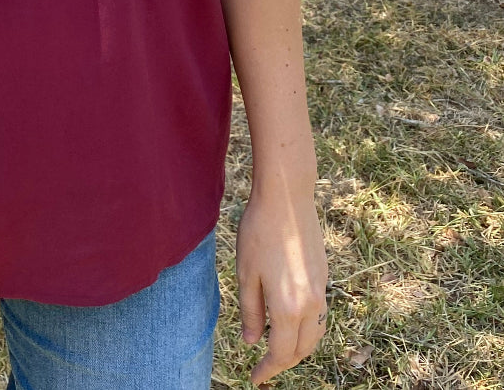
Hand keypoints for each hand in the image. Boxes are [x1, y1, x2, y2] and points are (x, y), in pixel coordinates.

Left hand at [236, 186, 328, 383]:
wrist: (287, 198)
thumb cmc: (259, 232)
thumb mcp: (246, 274)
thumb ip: (250, 312)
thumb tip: (252, 342)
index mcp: (288, 307)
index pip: (281, 354)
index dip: (267, 370)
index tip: (254, 379)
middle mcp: (311, 304)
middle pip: (302, 349)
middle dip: (283, 362)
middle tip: (264, 366)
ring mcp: (322, 290)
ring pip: (315, 334)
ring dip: (298, 347)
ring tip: (277, 347)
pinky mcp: (325, 276)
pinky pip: (320, 314)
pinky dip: (307, 327)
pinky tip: (291, 319)